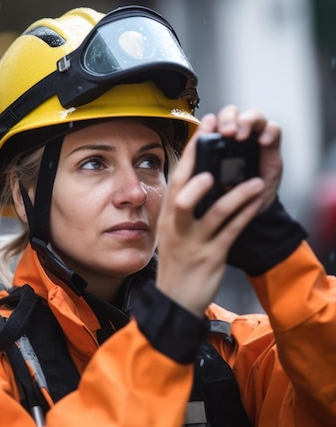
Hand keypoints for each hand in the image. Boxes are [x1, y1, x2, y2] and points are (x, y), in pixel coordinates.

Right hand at [155, 105, 279, 316]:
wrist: (175, 299)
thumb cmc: (177, 264)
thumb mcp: (172, 233)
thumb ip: (181, 208)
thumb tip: (196, 180)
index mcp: (168, 216)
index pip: (177, 178)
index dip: (191, 151)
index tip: (205, 127)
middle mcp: (177, 226)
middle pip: (186, 188)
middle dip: (202, 161)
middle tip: (221, 139)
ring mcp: (194, 241)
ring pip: (214, 211)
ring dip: (236, 194)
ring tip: (255, 181)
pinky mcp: (211, 256)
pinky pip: (231, 231)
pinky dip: (246, 215)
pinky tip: (258, 203)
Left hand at [199, 104, 281, 212]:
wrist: (249, 209)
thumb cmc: (227, 195)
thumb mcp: (212, 185)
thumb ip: (202, 171)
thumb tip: (192, 159)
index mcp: (216, 144)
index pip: (212, 122)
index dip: (209, 123)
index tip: (208, 132)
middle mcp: (235, 137)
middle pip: (232, 114)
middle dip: (228, 119)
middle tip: (227, 132)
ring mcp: (254, 139)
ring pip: (252, 116)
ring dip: (247, 121)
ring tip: (242, 136)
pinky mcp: (271, 145)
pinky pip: (273, 129)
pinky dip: (269, 131)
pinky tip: (263, 141)